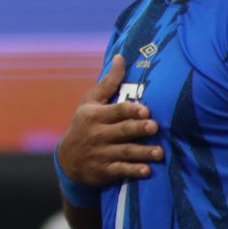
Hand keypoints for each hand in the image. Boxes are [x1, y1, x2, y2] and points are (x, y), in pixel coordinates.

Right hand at [57, 55, 161, 187]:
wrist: (67, 159)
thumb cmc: (84, 124)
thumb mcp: (90, 102)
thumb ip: (108, 82)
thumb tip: (120, 57)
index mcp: (95, 115)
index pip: (115, 111)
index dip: (130, 110)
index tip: (145, 110)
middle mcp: (97, 134)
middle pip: (122, 131)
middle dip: (138, 128)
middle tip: (154, 126)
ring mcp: (101, 153)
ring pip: (125, 152)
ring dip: (143, 152)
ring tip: (159, 152)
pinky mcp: (104, 170)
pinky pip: (120, 170)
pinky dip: (133, 171)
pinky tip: (146, 170)